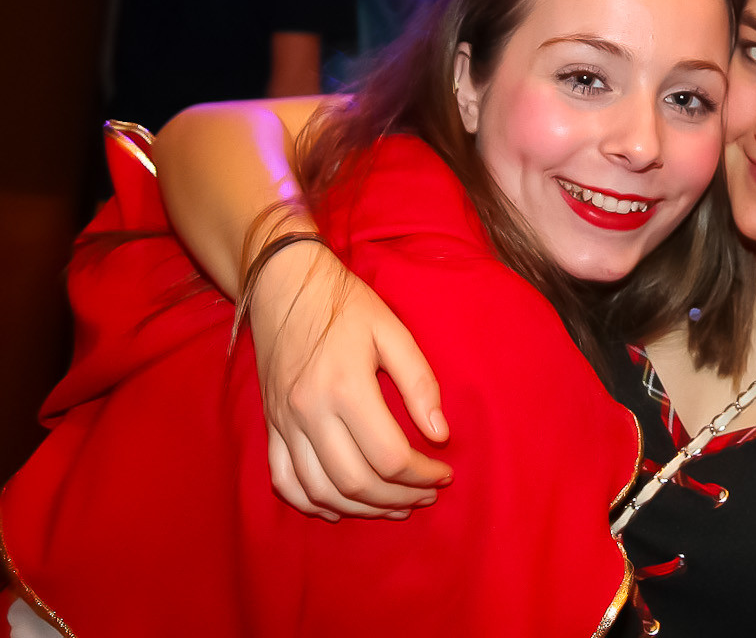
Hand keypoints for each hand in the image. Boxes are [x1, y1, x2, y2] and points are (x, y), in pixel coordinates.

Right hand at [248, 241, 451, 519]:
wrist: (284, 285)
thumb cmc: (346, 306)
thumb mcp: (393, 332)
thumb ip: (420, 383)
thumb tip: (440, 433)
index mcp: (346, 388)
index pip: (390, 456)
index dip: (423, 475)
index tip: (444, 474)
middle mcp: (310, 412)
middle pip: (357, 482)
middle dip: (398, 499)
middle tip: (426, 496)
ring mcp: (285, 423)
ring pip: (321, 490)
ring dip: (362, 509)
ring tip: (396, 506)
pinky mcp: (271, 426)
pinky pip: (284, 481)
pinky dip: (313, 502)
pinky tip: (342, 505)